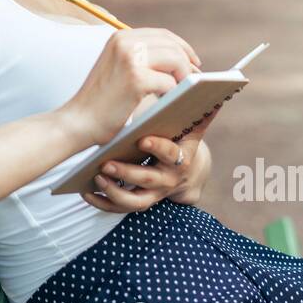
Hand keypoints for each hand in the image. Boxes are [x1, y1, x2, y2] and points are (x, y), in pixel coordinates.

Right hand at [57, 28, 200, 150]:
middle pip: (173, 46)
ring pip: (176, 61)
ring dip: (184, 78)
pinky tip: (168, 103)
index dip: (182, 48)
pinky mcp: (136, 79)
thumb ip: (139, 58)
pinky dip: (174, 94)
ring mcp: (131, 59)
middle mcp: (125, 42)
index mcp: (120, 37)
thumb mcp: (116, 68)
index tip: (194, 63)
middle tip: (196, 80)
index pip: (163, 35)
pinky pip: (170, 83)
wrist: (77, 121)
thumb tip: (176, 57)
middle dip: (188, 63)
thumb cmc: (99, 100)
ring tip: (184, 92)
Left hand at [81, 103, 221, 212]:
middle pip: (147, 179)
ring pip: (134, 201)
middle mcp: (167, 180)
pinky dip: (102, 203)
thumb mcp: (193, 130)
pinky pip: (120, 209)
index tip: (142, 139)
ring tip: (97, 177)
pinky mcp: (139, 202)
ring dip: (114, 192)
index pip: (170, 155)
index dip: (158, 148)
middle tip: (106, 164)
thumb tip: (216, 94)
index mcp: (180, 159)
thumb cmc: (182, 142)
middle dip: (126, 172)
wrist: (187, 173)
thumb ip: (200, 114)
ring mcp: (153, 194)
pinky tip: (86, 193)